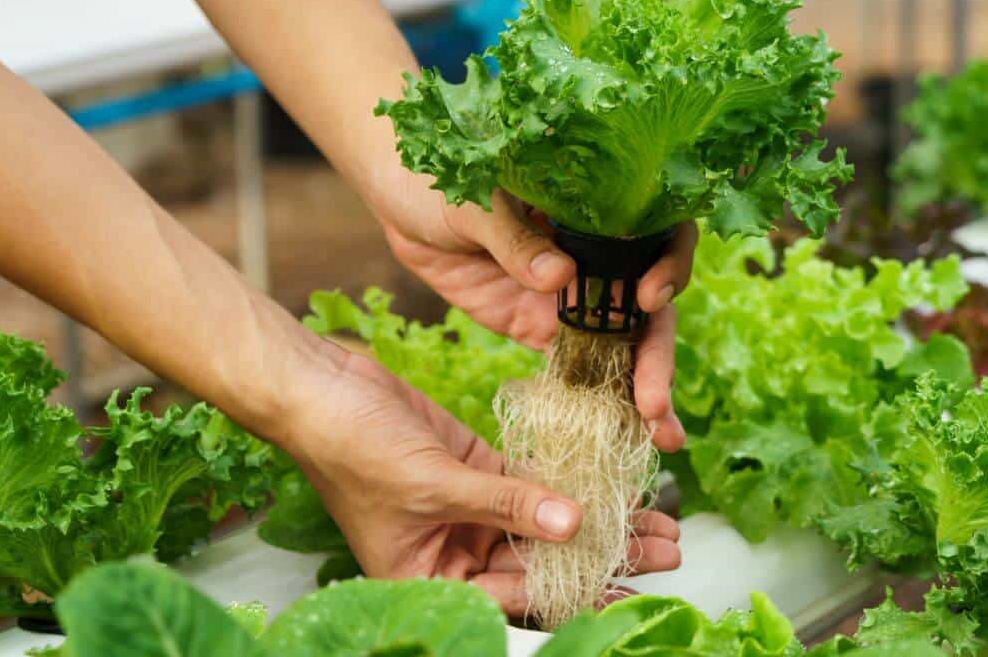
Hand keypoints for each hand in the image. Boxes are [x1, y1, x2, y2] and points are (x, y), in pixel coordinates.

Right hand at [284, 342, 681, 614]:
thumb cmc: (354, 451)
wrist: (322, 390)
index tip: (635, 583)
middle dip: (606, 555)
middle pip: (543, 561)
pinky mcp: (475, 467)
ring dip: (598, 517)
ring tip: (656, 519)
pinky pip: (531, 481)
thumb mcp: (433, 486)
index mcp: (433, 580)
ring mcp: (469, 509)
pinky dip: (569, 480)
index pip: (519, 597)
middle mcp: (455, 553)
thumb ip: (506, 505)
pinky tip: (611, 481)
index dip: (580, 591)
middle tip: (666, 548)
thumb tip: (572, 526)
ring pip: (546, 521)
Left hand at [376, 182, 694, 452]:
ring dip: (645, 390)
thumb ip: (515, 238)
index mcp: (597, 212)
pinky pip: (581, 368)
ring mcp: (573, 298)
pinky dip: (603, 402)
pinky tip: (620, 436)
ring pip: (624, 346)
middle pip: (650, 308)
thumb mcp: (477, 201)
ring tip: (661, 438)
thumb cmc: (446, 180)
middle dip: (658, 356)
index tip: (650, 298)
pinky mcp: (541, 329)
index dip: (670, 267)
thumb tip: (559, 277)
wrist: (401, 201)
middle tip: (654, 403)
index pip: (660, 238)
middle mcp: (597, 257)